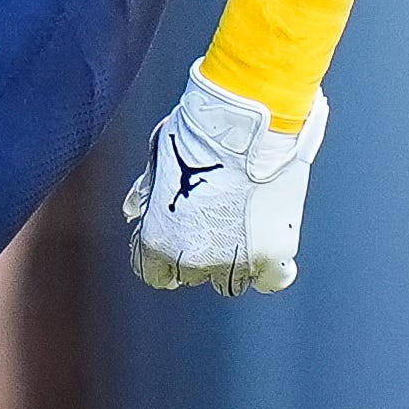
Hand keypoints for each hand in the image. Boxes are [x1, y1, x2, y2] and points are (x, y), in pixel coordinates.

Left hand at [124, 67, 324, 295]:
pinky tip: (267, 246)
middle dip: (197, 252)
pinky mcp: (273, 255)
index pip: (153, 272)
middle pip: (191, 274)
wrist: (248, 126)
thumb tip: (134, 210)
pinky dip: (269, 269)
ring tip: (240, 227)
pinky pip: (270, 280)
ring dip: (231, 260)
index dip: (161, 256)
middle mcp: (194, 258)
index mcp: (158, 240)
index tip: (175, 237)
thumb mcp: (159, 161)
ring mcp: (235, 261)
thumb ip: (146, 194)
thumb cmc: (200, 137)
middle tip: (211, 221)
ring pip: (229, 281)